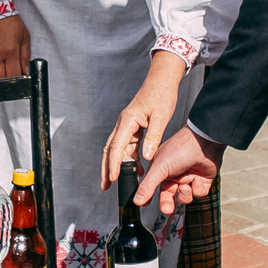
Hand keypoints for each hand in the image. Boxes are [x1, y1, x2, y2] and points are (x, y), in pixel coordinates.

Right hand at [0, 15, 31, 81]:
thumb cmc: (10, 22)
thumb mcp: (24, 37)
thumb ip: (25, 56)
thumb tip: (25, 71)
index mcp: (10, 51)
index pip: (13, 75)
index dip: (18, 80)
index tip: (20, 79)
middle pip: (0, 79)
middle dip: (7, 81)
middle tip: (12, 78)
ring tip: (3, 75)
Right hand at [102, 50, 187, 186]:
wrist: (162, 80)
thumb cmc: (162, 95)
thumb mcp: (161, 117)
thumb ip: (154, 138)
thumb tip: (147, 158)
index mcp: (128, 120)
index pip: (117, 146)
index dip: (114, 164)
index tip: (113, 179)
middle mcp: (123, 123)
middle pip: (111, 150)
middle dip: (107, 169)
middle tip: (105, 186)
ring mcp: (127, 125)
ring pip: (117, 149)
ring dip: (116, 166)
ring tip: (116, 183)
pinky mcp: (132, 127)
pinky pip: (127, 146)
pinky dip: (129, 158)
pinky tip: (136, 170)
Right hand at [134, 125, 224, 213]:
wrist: (204, 142)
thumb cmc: (179, 149)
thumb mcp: (160, 168)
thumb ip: (148, 185)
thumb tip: (137, 200)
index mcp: (160, 170)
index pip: (152, 187)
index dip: (149, 197)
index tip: (146, 205)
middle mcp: (173, 175)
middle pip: (168, 196)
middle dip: (167, 203)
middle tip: (167, 209)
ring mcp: (188, 178)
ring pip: (184, 197)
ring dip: (184, 195)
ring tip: (186, 186)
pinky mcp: (202, 181)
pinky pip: (198, 194)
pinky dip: (198, 189)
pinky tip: (198, 179)